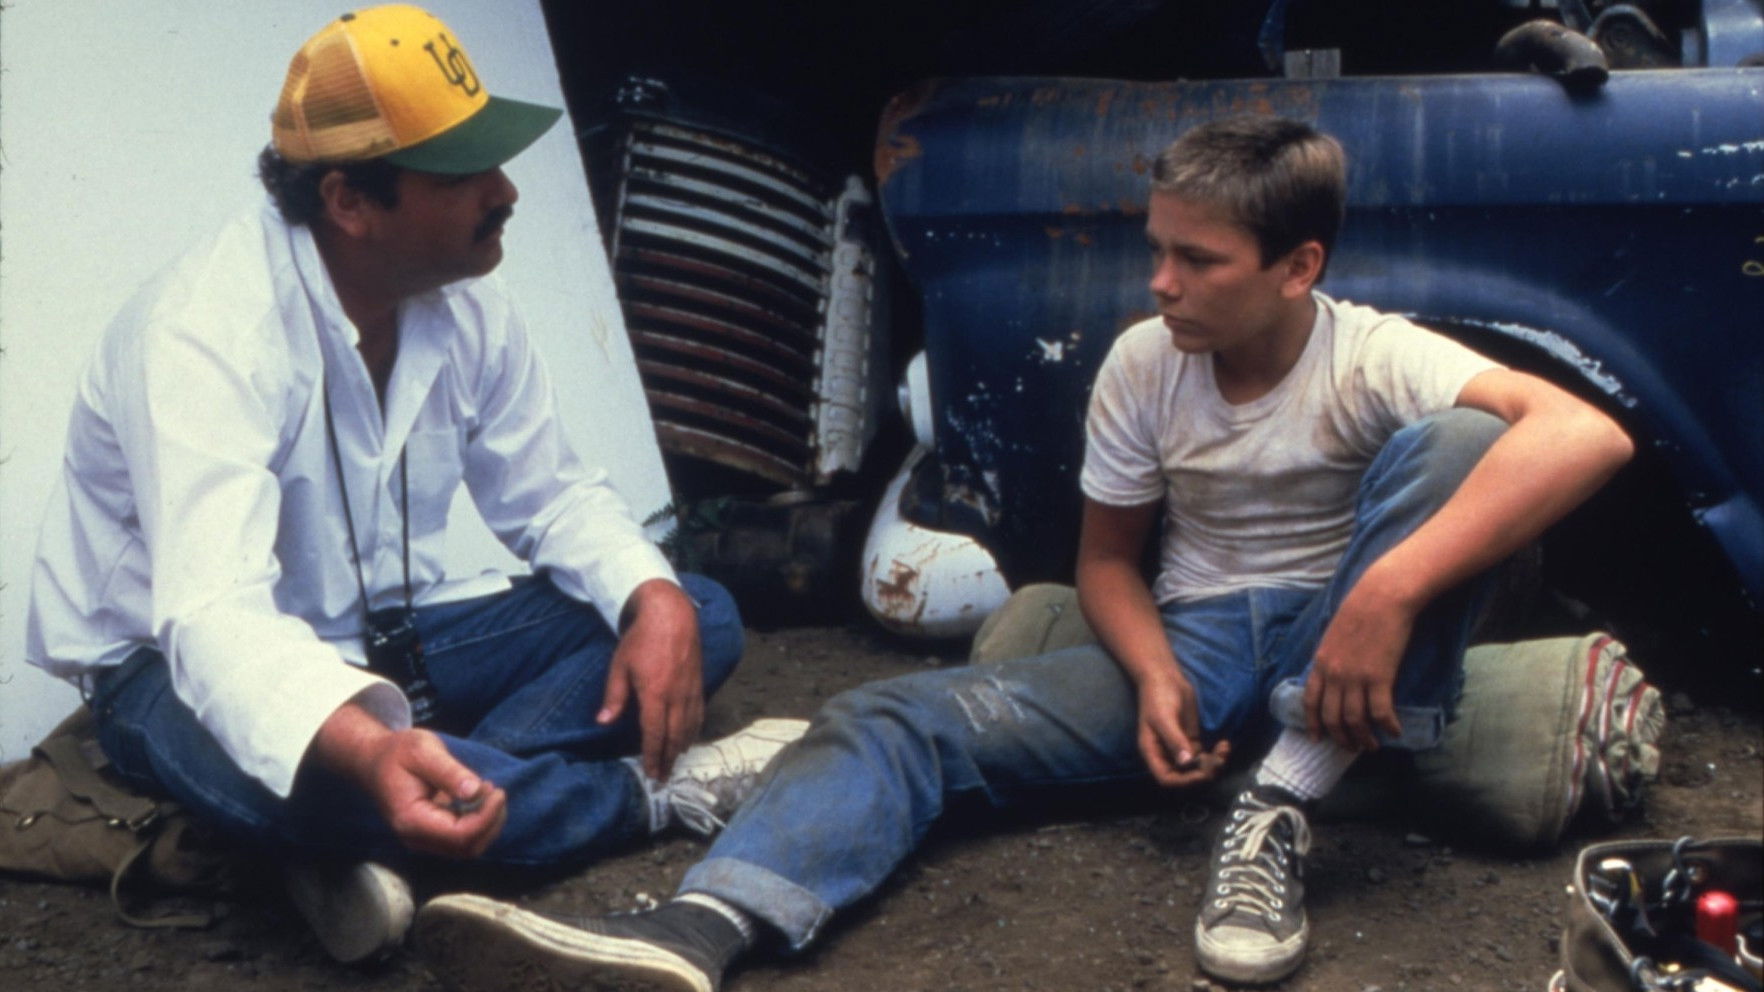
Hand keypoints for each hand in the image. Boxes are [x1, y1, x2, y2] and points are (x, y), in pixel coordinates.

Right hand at [358, 728, 507, 858]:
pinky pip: (463, 839)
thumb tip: (475, 792)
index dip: (486, 817)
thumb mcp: (422, 750)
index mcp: (411, 820)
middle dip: (491, 822)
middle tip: (495, 791)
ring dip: (488, 824)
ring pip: (468, 847)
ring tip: (488, 792)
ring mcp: (423, 839)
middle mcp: (416, 838)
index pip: (459, 835)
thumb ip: (449, 772)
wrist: (374, 760)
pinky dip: (479, 822)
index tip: (497, 791)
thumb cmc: (396, 752)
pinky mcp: (432, 834)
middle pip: (467, 847)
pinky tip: (479, 798)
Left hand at [599, 579, 703, 780]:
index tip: (651, 773)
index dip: (652, 756)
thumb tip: (603, 723)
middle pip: (674, 736)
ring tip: (674, 762)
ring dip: (681, 748)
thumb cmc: (641, 639)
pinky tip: (689, 738)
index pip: (654, 733)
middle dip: (668, 759)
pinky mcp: (699, 683)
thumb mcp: (620, 666)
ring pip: (689, 727)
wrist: (670, 614)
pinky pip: (699, 713)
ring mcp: (691, 690)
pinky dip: (694, 730)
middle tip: (663, 777)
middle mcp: (676, 696)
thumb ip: (614, 696)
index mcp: (655, 693)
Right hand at [1135, 667, 1229, 786]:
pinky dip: (1215, 754)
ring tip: (1224, 750)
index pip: (1167, 778)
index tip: (1202, 772)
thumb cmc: (1158, 696)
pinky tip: (1224, 744)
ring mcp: (1180, 748)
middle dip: (1203, 772)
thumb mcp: (1164, 718)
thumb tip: (1186, 762)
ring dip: (1213, 763)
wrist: (1165, 677)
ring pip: (1197, 767)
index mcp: (1153, 752)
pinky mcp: (1191, 740)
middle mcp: (1166, 754)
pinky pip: (1204, 755)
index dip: (1184, 781)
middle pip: (1185, 776)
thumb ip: (1175, 740)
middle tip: (1218, 760)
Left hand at [1303, 585, 1413, 751]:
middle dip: (1341, 738)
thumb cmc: (1361, 609)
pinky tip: (1395, 732)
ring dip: (1363, 738)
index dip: (1314, 724)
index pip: (1311, 702)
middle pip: (1332, 717)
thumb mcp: (1334, 634)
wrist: (1382, 597)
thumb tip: (1333, 674)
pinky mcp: (1379, 677)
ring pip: (1355, 720)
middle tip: (1351, 748)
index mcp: (1320, 662)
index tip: (1318, 739)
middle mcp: (1334, 674)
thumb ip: (1331, 656)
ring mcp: (1355, 678)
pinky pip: (1380, 712)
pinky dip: (1387, 726)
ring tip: (1372, 746)